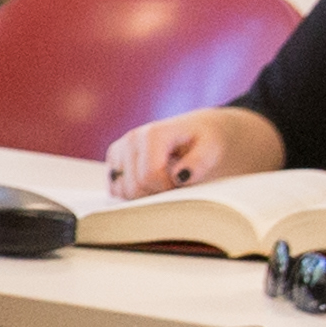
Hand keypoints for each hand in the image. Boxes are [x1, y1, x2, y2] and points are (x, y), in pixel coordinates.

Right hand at [103, 107, 276, 198]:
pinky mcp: (113, 162)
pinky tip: (151, 183)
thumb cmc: (205, 140)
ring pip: (123, 191)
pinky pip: (116, 190)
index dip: (168, 189)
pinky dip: (133, 193)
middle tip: (176, 184)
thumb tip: (181, 176)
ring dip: (145, 194)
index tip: (184, 185)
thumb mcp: (212, 148)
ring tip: (164, 181)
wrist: (197, 132)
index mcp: (152, 134)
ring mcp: (119, 150)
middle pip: (134, 187)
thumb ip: (199, 161)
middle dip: (156, 193)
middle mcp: (131, 139)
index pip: (149, 176)